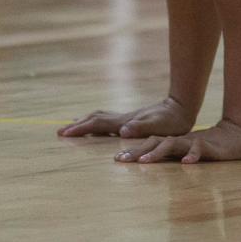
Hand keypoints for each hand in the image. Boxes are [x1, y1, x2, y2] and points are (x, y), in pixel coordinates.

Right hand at [58, 96, 194, 139]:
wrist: (180, 106)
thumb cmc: (171, 121)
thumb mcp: (158, 126)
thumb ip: (140, 127)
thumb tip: (121, 130)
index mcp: (124, 122)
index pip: (96, 125)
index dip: (80, 129)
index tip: (63, 134)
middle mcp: (122, 119)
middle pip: (93, 119)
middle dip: (76, 126)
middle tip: (60, 133)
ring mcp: (126, 118)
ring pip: (99, 118)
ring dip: (84, 122)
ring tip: (72, 126)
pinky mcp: (131, 120)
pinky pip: (107, 121)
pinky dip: (96, 123)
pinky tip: (97, 126)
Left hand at [115, 119, 240, 164]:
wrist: (234, 136)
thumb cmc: (207, 149)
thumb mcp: (185, 156)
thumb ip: (171, 160)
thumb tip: (151, 172)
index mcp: (172, 144)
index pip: (149, 146)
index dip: (133, 151)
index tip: (117, 160)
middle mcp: (178, 141)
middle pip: (154, 144)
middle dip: (137, 152)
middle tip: (121, 160)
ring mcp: (192, 142)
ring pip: (172, 144)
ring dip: (157, 153)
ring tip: (145, 162)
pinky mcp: (208, 146)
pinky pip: (198, 149)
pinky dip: (192, 155)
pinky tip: (186, 163)